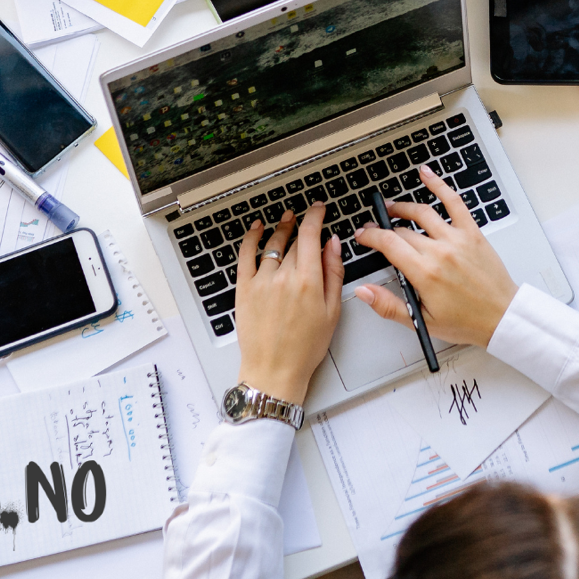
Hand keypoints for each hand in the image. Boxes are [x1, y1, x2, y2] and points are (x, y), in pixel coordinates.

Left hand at [232, 204, 341, 404]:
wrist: (274, 370)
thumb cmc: (305, 348)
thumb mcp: (332, 311)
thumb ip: (334, 273)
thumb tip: (334, 245)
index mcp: (308, 282)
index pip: (311, 236)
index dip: (315, 216)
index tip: (318, 209)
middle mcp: (284, 277)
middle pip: (295, 242)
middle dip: (302, 228)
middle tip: (307, 221)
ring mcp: (261, 281)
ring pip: (272, 245)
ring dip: (281, 229)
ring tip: (286, 221)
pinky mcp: (244, 289)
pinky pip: (246, 255)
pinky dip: (251, 238)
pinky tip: (256, 229)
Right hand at [353, 166, 518, 346]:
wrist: (501, 316)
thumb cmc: (466, 321)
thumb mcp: (421, 321)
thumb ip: (388, 305)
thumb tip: (363, 291)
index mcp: (425, 273)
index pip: (388, 244)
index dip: (370, 236)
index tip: (363, 236)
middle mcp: (440, 251)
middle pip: (402, 230)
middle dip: (383, 228)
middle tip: (375, 229)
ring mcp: (457, 238)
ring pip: (422, 213)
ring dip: (403, 207)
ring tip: (392, 208)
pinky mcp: (472, 233)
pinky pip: (454, 202)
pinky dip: (439, 185)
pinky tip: (426, 174)